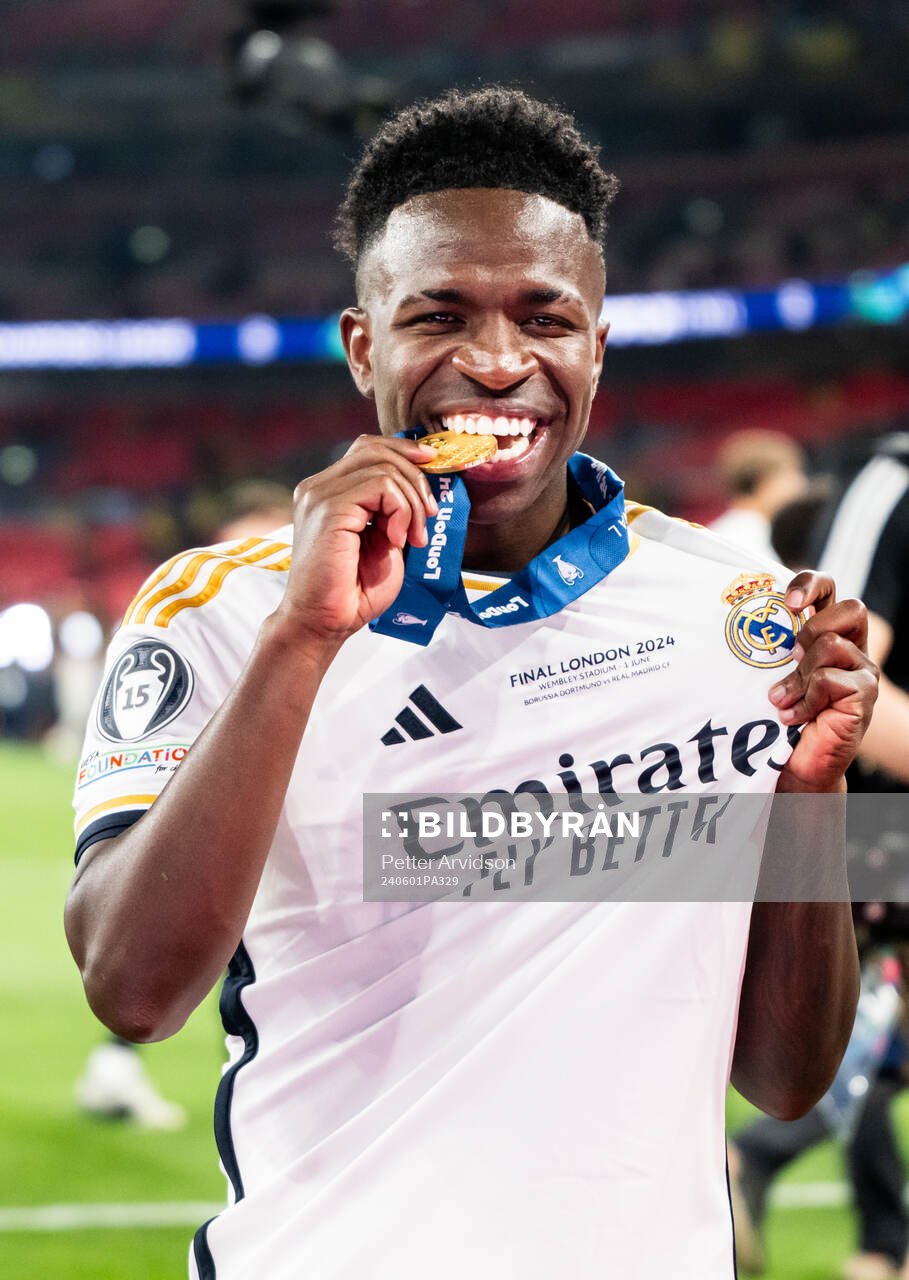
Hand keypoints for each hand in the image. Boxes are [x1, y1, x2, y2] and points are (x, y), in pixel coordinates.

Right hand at [276, 434, 437, 643]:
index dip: (404, 451)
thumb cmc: (353, 591)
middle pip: (376, 449)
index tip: (432, 465)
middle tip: (429, 514)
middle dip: (415, 477)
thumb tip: (420, 483)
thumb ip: (393, 509)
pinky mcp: (329, 508)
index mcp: (327, 492)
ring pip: (383, 466)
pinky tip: (396, 539)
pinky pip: (380, 485)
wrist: (325, 622)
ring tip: (413, 536)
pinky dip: (400, 510)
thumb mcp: (382, 540)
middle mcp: (318, 487)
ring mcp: (320, 495)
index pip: (368, 449)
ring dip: (411, 501)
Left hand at [768, 571, 878, 791]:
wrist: (797, 763)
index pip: (829, 590)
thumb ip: (771, 645)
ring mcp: (863, 671)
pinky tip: (791, 716)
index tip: (787, 602)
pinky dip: (804, 699)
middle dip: (812, 626)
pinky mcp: (863, 694)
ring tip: (781, 698)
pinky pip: (829, 680)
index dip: (810, 585)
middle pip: (849, 608)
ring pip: (831, 645)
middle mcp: (853, 648)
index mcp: (831, 633)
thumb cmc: (782, 713)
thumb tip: (736, 618)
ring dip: (798, 673)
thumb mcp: (772, 672)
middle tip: (790, 654)